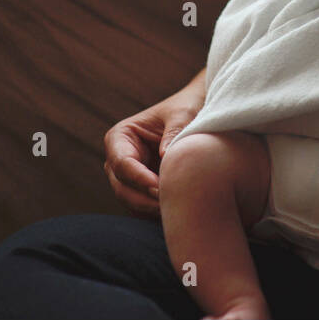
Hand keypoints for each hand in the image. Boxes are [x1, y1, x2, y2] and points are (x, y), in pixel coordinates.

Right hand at [103, 68, 205, 217]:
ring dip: (151, 209)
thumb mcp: (183, 113)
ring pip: (132, 202)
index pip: (123, 164)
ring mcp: (129, 177)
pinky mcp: (144, 189)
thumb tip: (164, 155)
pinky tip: (178, 210)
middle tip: (170, 204)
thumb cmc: (188, 108)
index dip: (139, 178)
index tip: (160, 187)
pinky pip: (144, 208)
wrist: (200, 114)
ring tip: (177, 209)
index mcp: (120, 136)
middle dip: (145, 199)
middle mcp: (118, 159)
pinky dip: (157, 212)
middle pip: (122, 188)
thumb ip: (175, 130)